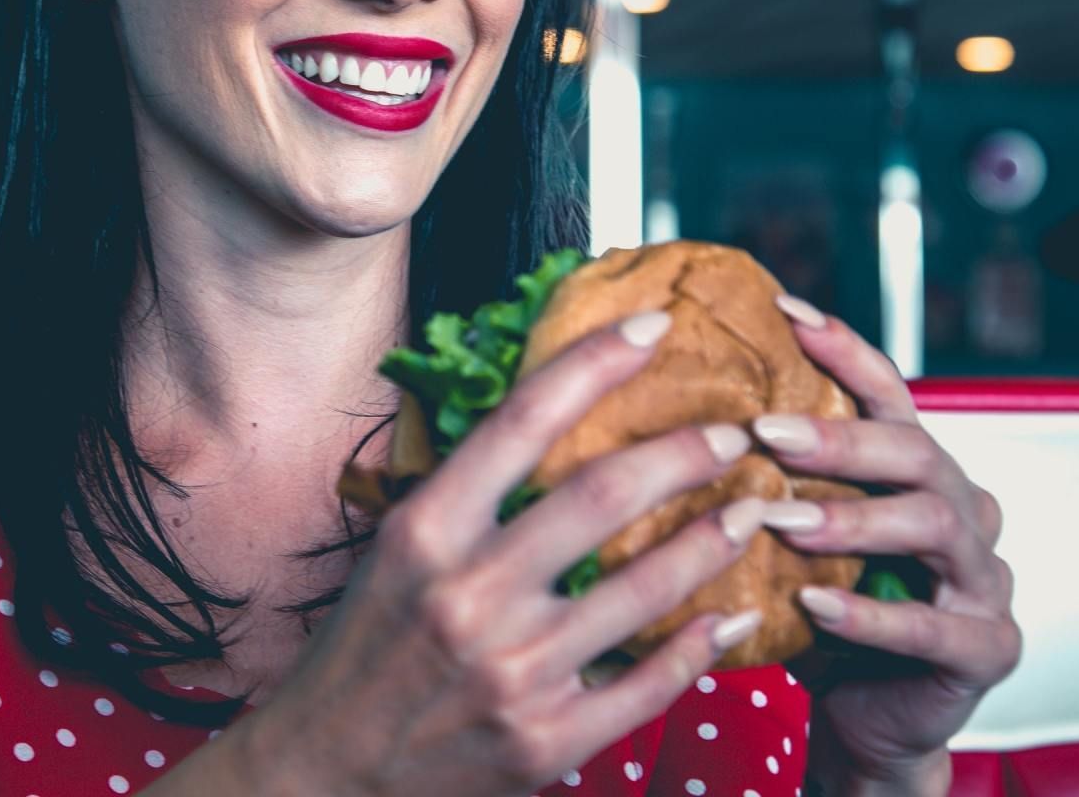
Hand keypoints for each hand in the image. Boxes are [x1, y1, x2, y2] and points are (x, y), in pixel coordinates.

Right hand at [239, 310, 766, 796]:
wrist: (324, 771)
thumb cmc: (362, 650)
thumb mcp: (393, 552)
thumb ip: (467, 496)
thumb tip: (552, 421)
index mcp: (424, 530)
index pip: (523, 418)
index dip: (596, 362)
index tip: (654, 326)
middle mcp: (469, 594)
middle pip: (604, 494)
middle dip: (686, 453)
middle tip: (735, 433)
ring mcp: (513, 671)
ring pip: (646, 587)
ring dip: (714, 540)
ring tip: (753, 511)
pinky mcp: (547, 741)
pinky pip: (650, 683)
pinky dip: (699, 645)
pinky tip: (730, 618)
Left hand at [759, 295, 1022, 788]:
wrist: (863, 717)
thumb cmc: (820, 613)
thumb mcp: (790, 540)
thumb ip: (765, 483)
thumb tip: (672, 412)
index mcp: (919, 471)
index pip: (890, 393)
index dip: (843, 349)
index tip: (785, 311)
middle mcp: (964, 510)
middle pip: (915, 451)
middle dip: (840, 439)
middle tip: (766, 431)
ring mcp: (984, 579)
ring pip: (931, 525)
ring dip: (852, 519)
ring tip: (782, 520)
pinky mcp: (987, 648)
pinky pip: (932, 626)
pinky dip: (869, 614)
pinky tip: (814, 604)